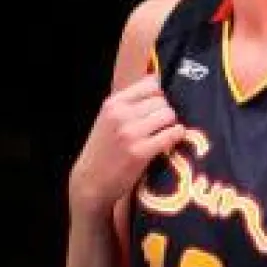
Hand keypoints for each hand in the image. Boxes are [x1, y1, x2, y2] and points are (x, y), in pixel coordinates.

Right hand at [69, 75, 187, 214]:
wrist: (90, 182)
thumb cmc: (102, 151)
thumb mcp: (107, 120)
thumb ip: (128, 105)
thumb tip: (157, 87)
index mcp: (113, 103)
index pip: (150, 84)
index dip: (159, 96)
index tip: (157, 108)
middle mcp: (121, 114)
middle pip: (162, 100)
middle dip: (165, 113)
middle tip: (160, 127)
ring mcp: (131, 133)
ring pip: (169, 115)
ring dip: (171, 125)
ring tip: (163, 135)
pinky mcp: (141, 152)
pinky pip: (171, 134)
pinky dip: (176, 137)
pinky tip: (170, 143)